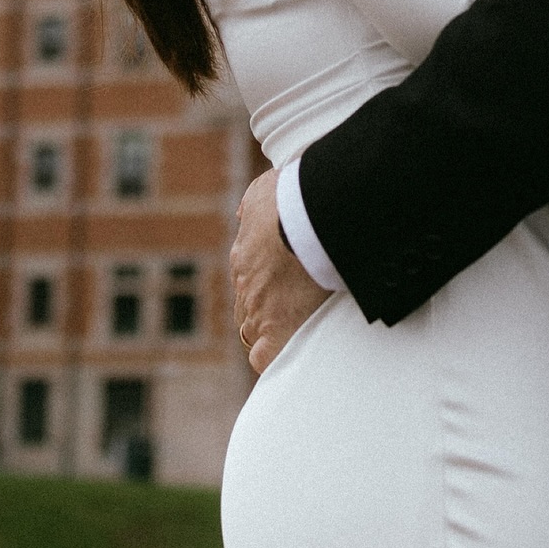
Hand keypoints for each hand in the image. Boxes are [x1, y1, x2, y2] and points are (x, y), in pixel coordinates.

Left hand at [230, 168, 331, 375]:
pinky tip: (288, 352)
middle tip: (293, 306)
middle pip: (247, 308)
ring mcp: (258, 308)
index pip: (248, 278)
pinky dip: (273, 357)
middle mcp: (245, 284)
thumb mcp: (264, 190)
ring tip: (296, 329)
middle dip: (265, 309)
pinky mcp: (276, 328)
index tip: (282, 283)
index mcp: (244, 254)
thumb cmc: (291, 197)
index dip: (265, 283)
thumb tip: (243, 214)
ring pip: (253, 331)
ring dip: (270, 332)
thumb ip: (252, 204)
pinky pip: (264, 357)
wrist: (305, 215)